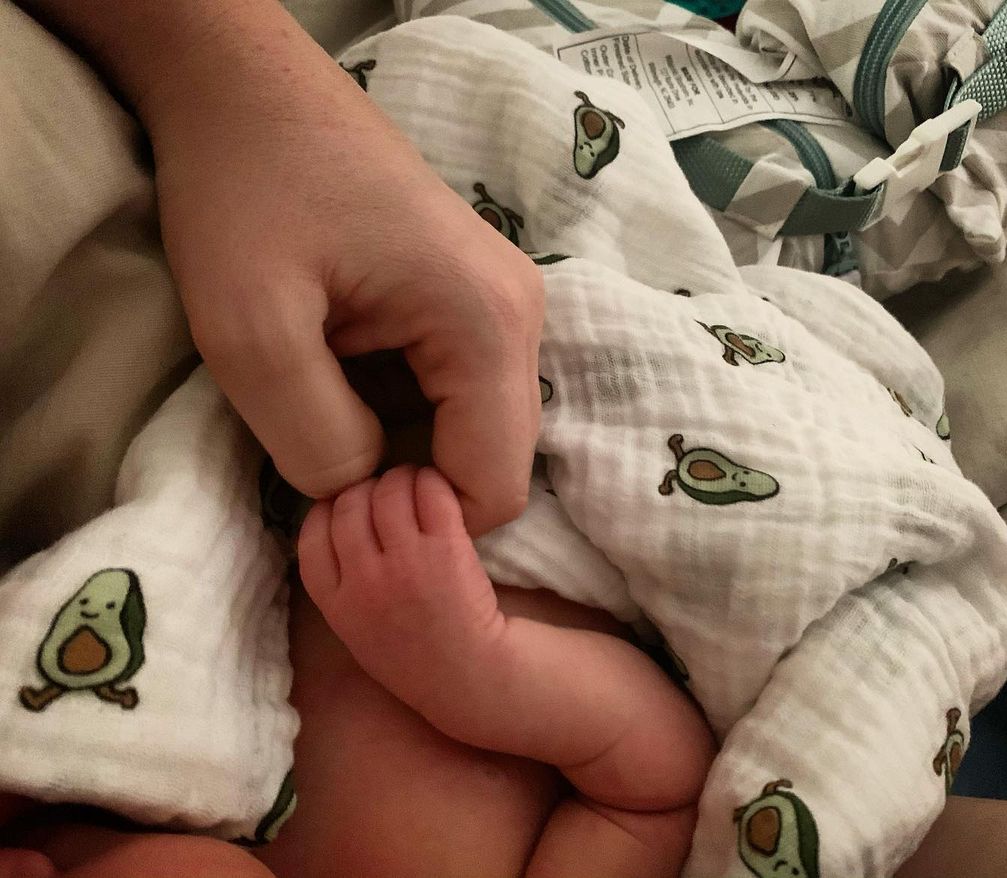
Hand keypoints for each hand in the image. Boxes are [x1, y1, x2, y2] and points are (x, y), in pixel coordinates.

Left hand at [22, 0, 543, 534]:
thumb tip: (360, 496)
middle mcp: (521, 317)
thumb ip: (317, 442)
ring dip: (395, 446)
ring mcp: (502, 304)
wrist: (245, 90)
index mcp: (489, 324)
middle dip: (406, 485)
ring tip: (315, 408)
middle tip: (310, 457)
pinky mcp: (472, 299)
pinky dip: (396, 411)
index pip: (494, 488)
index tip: (333, 502)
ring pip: (469, 430)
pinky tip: (336, 376)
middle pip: (489, 461)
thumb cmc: (245, 193)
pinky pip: (453, 392)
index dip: (417, 521)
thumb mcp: (251, 331)